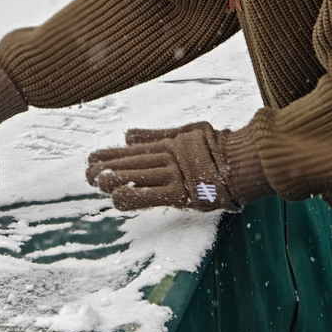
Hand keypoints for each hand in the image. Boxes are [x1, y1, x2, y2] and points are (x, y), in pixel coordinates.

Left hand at [86, 121, 244, 212]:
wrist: (244, 161)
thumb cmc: (218, 147)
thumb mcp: (185, 133)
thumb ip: (156, 135)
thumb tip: (128, 134)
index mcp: (169, 145)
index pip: (134, 150)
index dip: (112, 154)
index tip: (92, 158)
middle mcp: (169, 158)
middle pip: (133, 163)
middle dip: (108, 167)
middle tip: (87, 172)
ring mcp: (176, 175)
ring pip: (140, 176)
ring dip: (116, 179)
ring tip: (95, 182)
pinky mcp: (184, 193)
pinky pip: (155, 195)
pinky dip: (135, 196)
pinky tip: (117, 199)